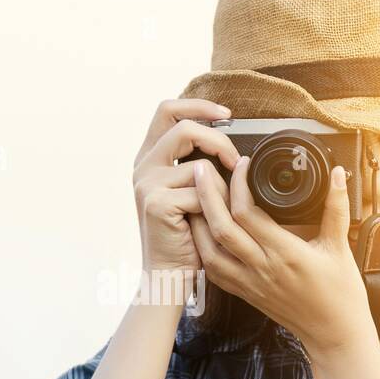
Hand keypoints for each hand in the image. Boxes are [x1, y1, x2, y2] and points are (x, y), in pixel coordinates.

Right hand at [131, 99, 237, 277]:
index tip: (227, 115)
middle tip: (236, 161)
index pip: (168, 110)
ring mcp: (147, 184)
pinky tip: (209, 224)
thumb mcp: (192, 191)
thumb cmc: (187, 235)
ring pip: (198, 163)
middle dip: (218, 140)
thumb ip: (199, 164)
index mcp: (150, 157)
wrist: (169, 273)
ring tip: (224, 206)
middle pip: (183, 126)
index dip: (198, 105)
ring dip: (221, 185)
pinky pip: (200, 192)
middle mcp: (143, 166)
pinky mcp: (156, 203)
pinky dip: (214, 208)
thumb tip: (231, 141)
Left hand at [188, 157, 374, 356]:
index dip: (239, 185)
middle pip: (221, 228)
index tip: (241, 165)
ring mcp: (250, 283)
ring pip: (209, 251)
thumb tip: (338, 174)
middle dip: (205, 196)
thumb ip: (336, 208)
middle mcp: (262, 268)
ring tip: (192, 198)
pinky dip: (203, 249)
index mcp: (285, 253)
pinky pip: (214, 271)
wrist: (334, 334)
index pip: (248, 214)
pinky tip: (200, 232)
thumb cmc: (340, 294)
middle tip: (199, 170)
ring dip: (197, 223)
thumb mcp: (340, 246)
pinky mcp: (245, 294)